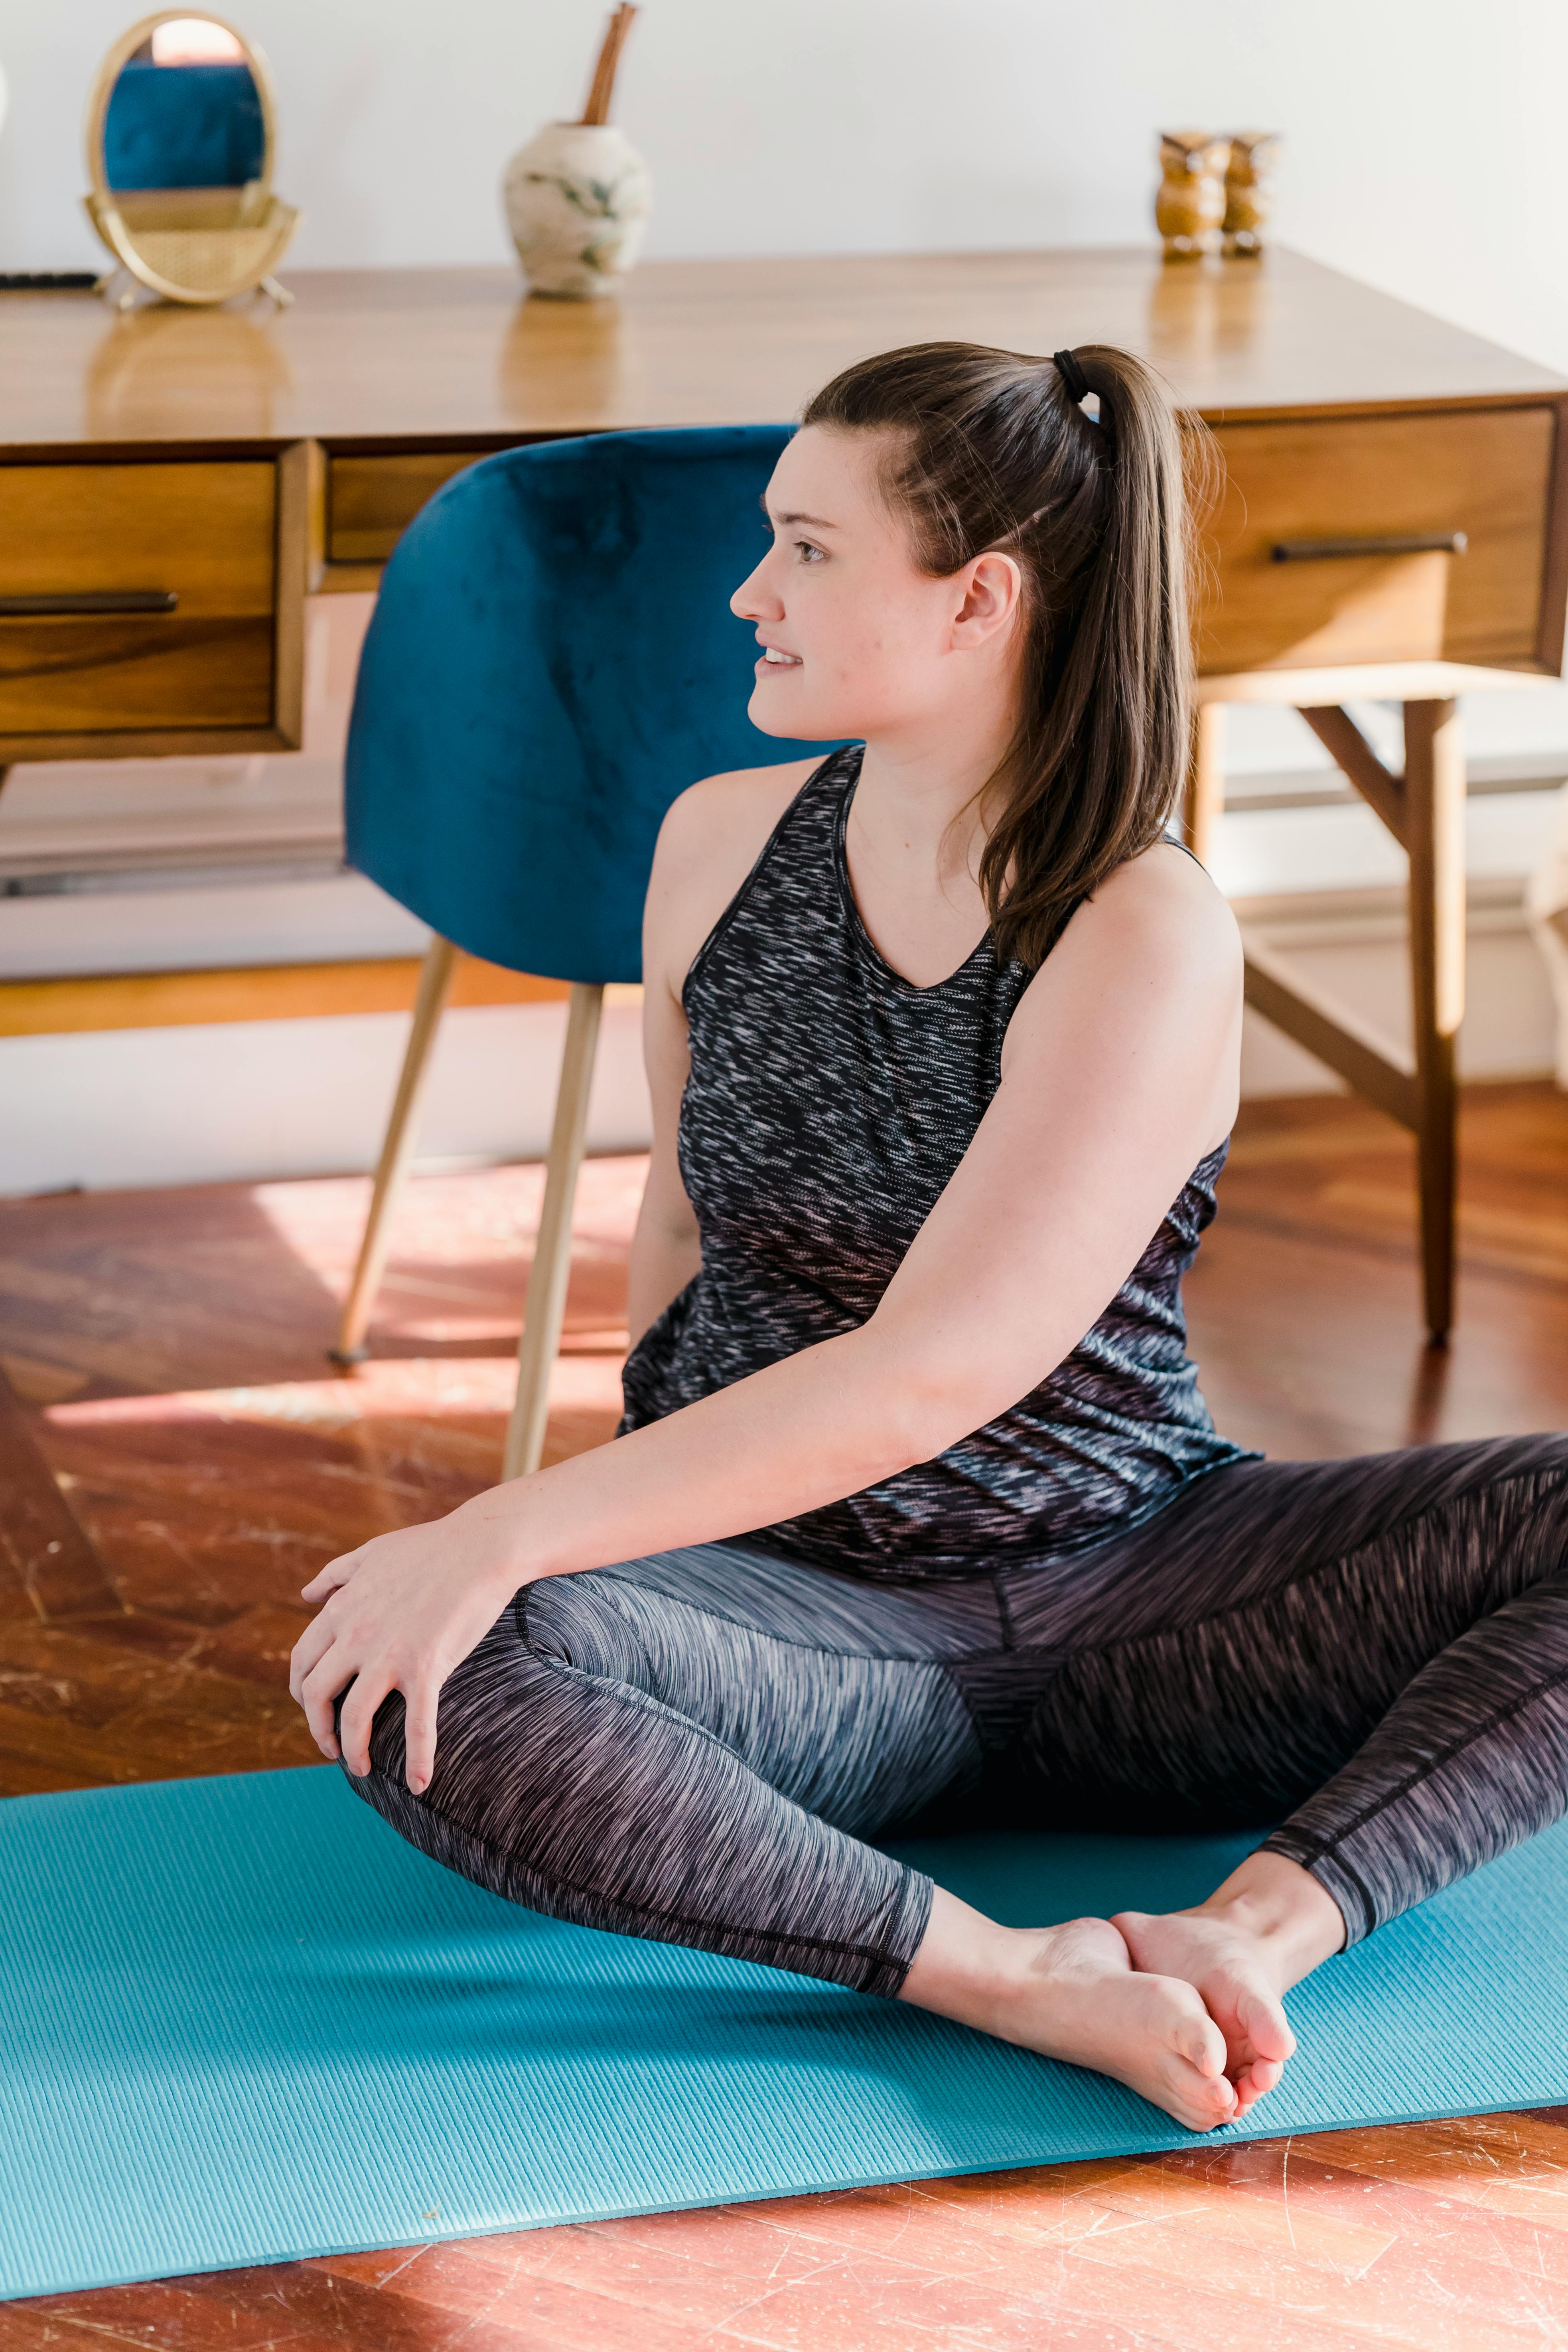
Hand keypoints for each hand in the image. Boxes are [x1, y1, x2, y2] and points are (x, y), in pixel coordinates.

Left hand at [288, 1500, 528, 1792]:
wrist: (483, 1545)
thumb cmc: (431, 1546)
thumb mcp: (371, 1553)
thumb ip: (335, 1575)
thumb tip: (306, 1594)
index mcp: (341, 1610)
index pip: (303, 1661)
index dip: (302, 1691)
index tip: (313, 1707)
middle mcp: (355, 1635)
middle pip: (316, 1694)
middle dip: (318, 1728)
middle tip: (331, 1746)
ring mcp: (388, 1654)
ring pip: (354, 1718)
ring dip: (352, 1750)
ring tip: (361, 1768)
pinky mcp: (426, 1667)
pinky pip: (416, 1726)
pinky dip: (416, 1760)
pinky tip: (420, 1784)